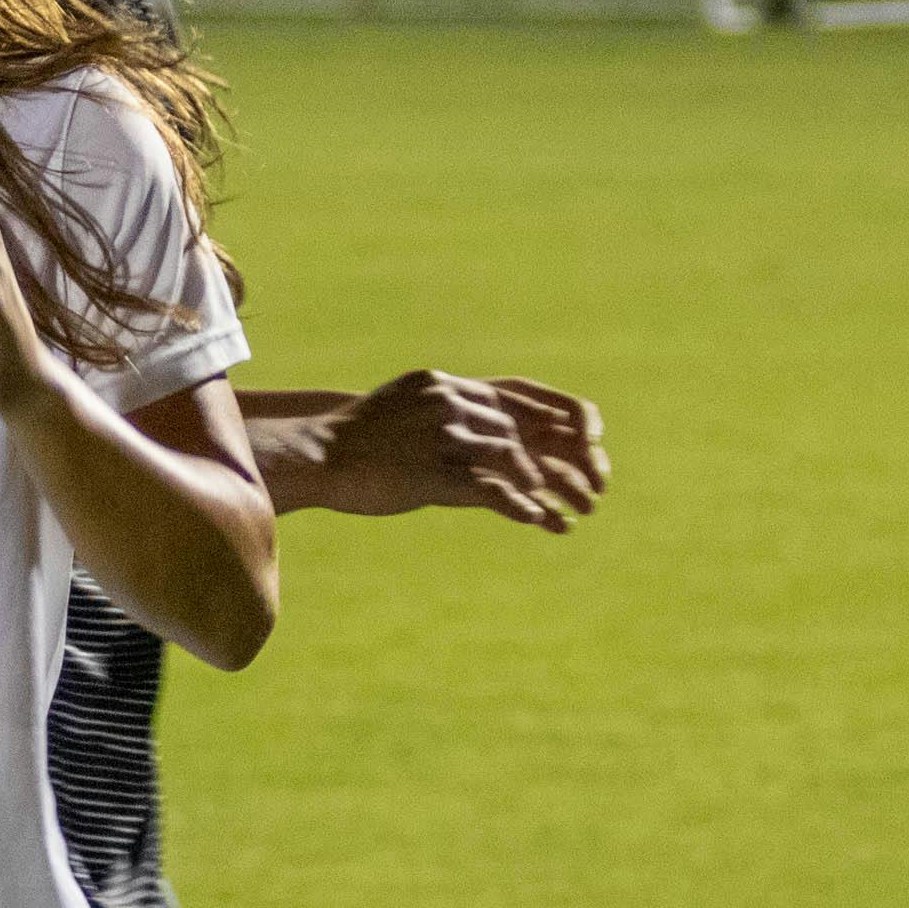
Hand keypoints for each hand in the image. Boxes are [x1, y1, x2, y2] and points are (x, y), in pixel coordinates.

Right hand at [291, 371, 606, 529]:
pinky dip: (522, 507)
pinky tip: (542, 522)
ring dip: (549, 487)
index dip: (558, 414)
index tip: (589, 436)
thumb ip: (444, 409)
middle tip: (595, 485)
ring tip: (576, 512)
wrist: (313, 455)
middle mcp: (448, 402)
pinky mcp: (433, 473)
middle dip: (564, 457)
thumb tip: (478, 426)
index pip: (517, 394)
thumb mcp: (404, 407)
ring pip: (514, 457)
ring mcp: (441, 437)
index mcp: (444, 384)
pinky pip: (491, 490)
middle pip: (524, 427)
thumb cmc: (355, 439)